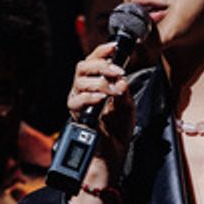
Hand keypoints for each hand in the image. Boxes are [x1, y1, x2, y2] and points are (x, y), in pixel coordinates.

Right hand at [68, 43, 134, 182]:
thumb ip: (124, 90)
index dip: (102, 51)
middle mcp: (83, 91)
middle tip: (118, 71)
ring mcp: (78, 103)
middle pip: (83, 66)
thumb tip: (120, 78)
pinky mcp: (75, 115)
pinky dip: (91, 96)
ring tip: (114, 90)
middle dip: (101, 65)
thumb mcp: (128, 106)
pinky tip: (103, 99)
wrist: (111, 156)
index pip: (94, 61)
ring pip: (80, 80)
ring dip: (100, 81)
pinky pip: (77, 100)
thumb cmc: (117, 133)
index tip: (115, 46)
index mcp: (96, 85)